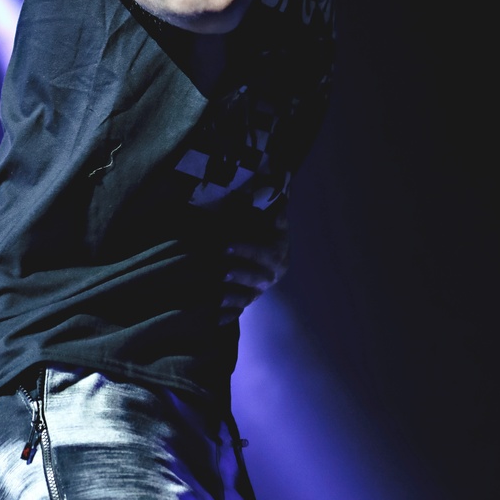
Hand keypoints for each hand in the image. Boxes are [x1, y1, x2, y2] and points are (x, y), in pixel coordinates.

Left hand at [218, 197, 290, 321]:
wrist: (267, 260)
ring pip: (248, 296)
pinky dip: (227, 316)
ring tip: (216, 296)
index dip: (247, 250)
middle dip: (240, 275)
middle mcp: (271, 275)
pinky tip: (213, 319)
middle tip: (222, 272)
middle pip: (257, 277)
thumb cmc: (265, 233)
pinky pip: (238, 312)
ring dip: (232, 297)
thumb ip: (276, 206)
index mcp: (278, 254)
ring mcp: (260, 290)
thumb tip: (286, 180)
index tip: (226, 245)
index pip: (265, 253)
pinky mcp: (248, 302)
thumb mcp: (273, 221)